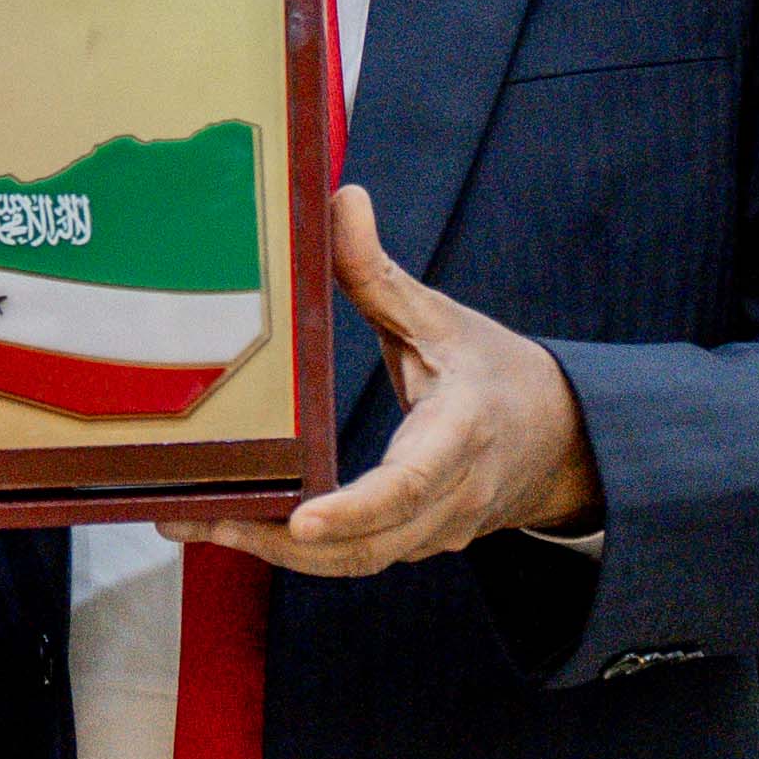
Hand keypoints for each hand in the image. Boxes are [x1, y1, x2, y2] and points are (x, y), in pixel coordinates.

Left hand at [159, 185, 598, 579]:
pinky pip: (356, 560)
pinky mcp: (417, 546)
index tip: (303, 518)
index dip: (356, 507)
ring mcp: (438, 532)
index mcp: (463, 432)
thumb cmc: (496, 373)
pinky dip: (298, 554)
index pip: (411, 483)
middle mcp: (453, 495)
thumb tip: (341, 196)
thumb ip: (380, 272)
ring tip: (198, 524)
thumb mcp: (441, 317)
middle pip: (368, 543)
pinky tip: (237, 526)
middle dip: (283, 543)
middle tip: (206, 519)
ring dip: (277, 553)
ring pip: (355, 562)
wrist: (561, 441)